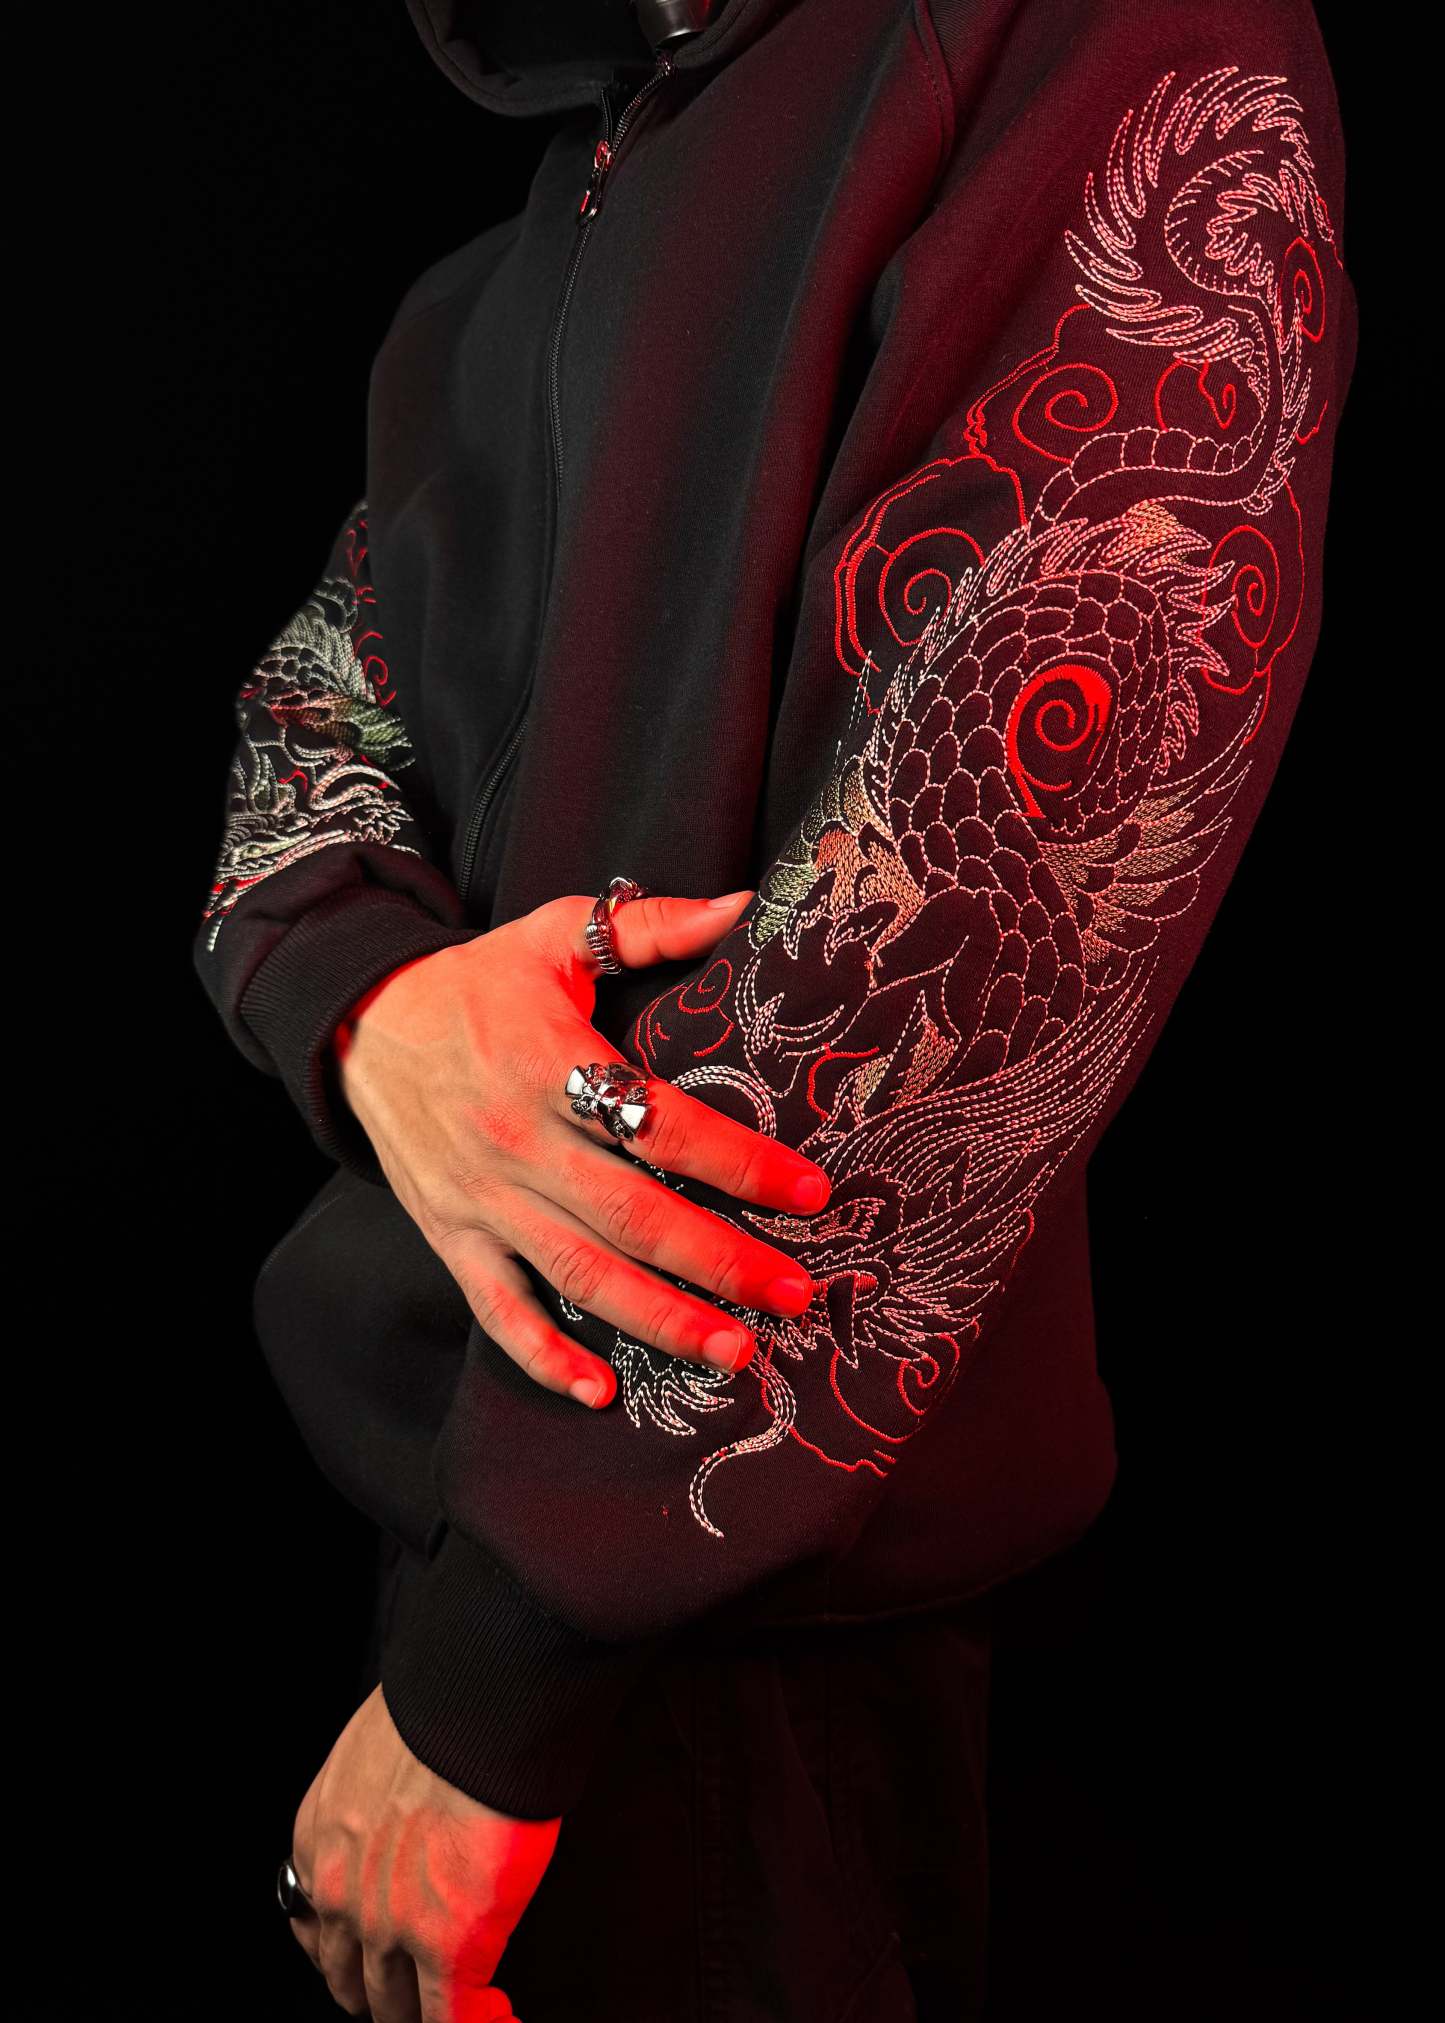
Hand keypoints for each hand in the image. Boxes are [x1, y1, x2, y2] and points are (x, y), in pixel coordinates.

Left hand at [288, 1685, 554, 2021]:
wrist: (475, 1702)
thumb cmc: (439, 1708)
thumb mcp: (370, 1754)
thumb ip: (373, 1801)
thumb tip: (409, 1814)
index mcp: (318, 1843)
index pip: (316, 1928)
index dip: (348, 1951)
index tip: (371, 1955)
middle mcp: (340, 1896)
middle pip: (350, 1981)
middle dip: (381, 1993)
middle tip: (416, 1993)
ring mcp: (391, 1928)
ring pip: (395, 2008)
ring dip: (423, 2014)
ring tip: (457, 2009)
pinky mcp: (449, 1945)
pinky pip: (453, 2017)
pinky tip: (499, 2017)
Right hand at [330, 888, 828, 1408]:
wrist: (359, 1022)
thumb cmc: (476, 982)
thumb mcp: (554, 935)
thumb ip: (647, 925)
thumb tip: (742, 906)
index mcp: (549, 1064)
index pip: (657, 1123)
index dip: (735, 1161)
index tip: (807, 1192)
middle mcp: (517, 1141)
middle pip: (632, 1214)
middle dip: (720, 1261)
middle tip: (795, 1295)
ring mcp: (482, 1198)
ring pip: (579, 1273)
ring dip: (659, 1320)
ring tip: (734, 1353)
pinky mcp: (453, 1236)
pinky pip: (499, 1309)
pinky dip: (545, 1357)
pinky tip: (602, 1391)